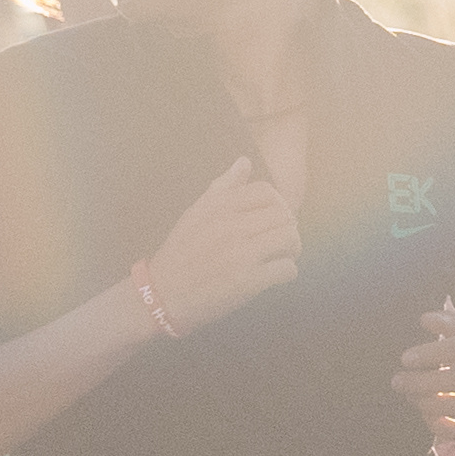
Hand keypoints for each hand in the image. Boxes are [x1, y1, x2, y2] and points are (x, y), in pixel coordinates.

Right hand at [139, 156, 300, 332]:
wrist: (163, 294)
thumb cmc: (181, 252)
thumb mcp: (195, 213)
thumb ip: (223, 187)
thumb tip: (244, 161)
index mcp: (219, 207)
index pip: (266, 191)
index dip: (277, 204)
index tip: (271, 218)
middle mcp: (231, 227)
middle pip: (284, 215)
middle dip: (287, 227)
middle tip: (280, 241)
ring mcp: (241, 254)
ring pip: (290, 239)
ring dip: (291, 249)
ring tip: (280, 256)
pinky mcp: (249, 281)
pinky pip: (287, 269)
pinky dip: (286, 272)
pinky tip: (274, 275)